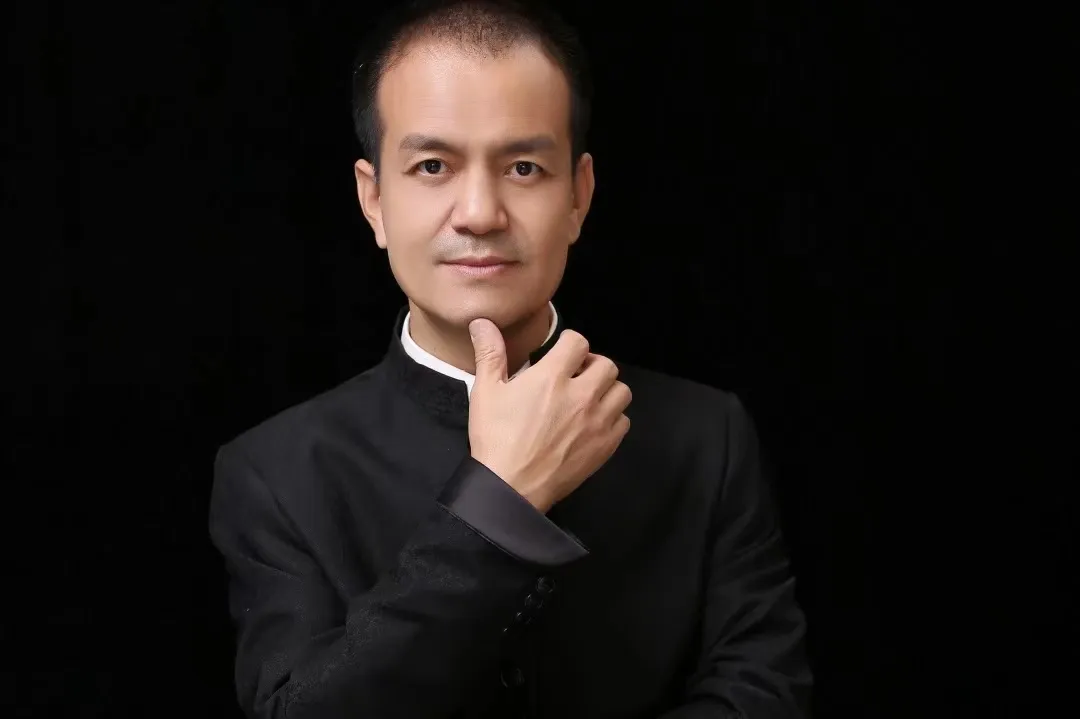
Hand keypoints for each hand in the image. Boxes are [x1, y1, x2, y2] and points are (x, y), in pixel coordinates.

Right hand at [467, 318, 631, 512]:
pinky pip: (623, 421)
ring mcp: (596, 422)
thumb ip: (490, 354)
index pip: (578, 342)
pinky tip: (594, 423)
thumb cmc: (496, 440)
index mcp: (552, 377)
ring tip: (589, 397)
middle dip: (591, 365)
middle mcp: (581, 395)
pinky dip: (613, 418)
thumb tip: (483, 323)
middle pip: (606, 364)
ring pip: (621, 391)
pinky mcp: (604, 446)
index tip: (561, 353)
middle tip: (576, 376)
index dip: (569, 343)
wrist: (511, 488)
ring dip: (607, 390)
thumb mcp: (486, 393)